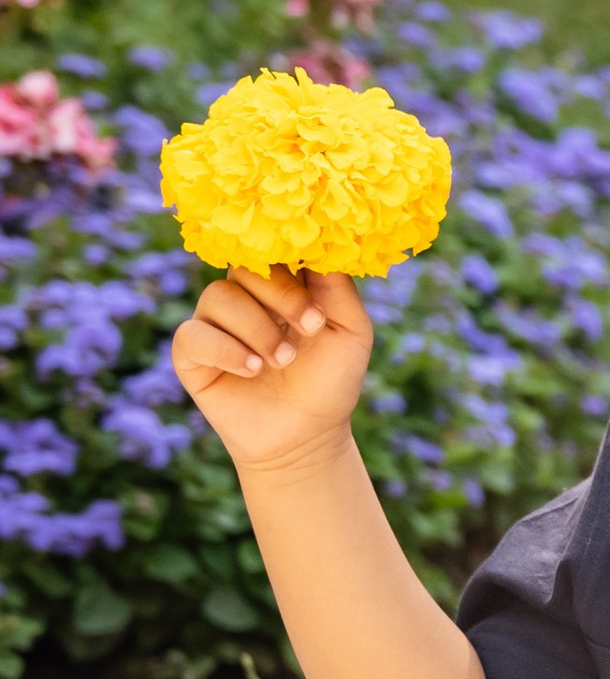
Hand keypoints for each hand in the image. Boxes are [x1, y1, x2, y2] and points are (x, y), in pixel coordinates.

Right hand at [171, 264, 370, 467]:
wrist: (307, 436)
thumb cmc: (330, 380)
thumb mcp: (350, 330)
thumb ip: (337, 285)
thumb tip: (319, 242)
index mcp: (279, 283)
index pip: (274, 248)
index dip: (294, 263)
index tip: (322, 297)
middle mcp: (242, 296)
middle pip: (245, 267)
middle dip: (282, 295)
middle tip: (311, 328)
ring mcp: (214, 323)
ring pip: (218, 296)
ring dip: (257, 329)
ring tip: (283, 360)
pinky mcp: (191, 355)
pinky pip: (193, 335)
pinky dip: (226, 349)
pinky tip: (253, 369)